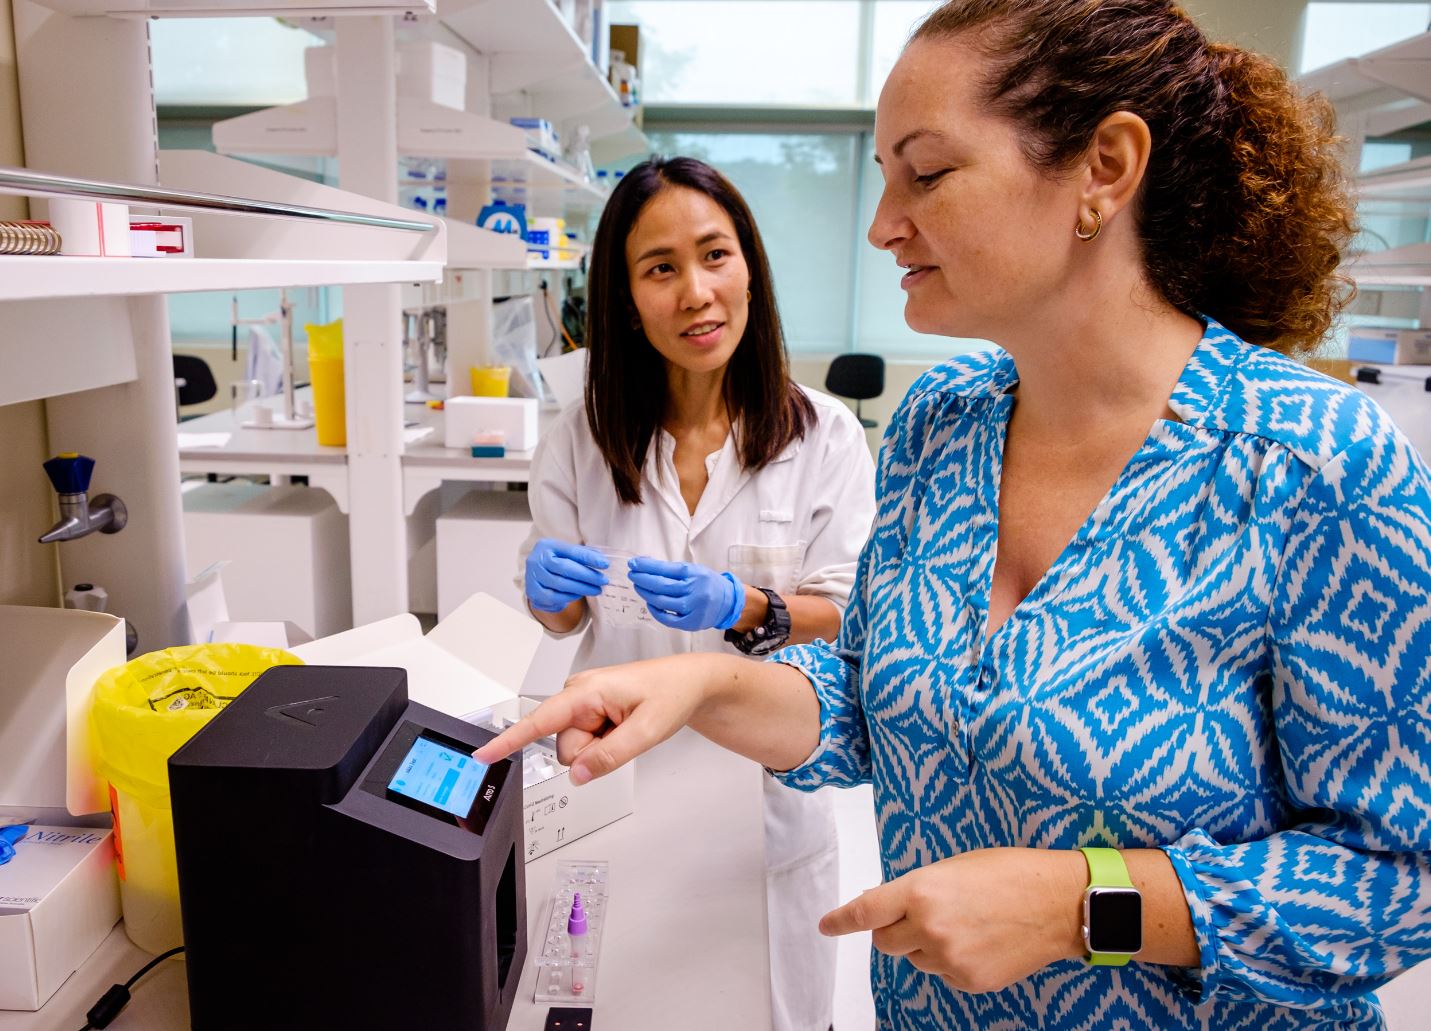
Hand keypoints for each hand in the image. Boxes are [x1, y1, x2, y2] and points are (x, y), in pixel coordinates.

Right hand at [473, 656, 714, 783]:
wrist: (690, 683)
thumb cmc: (672, 692)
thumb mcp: (647, 730)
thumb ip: (609, 755)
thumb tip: (576, 775)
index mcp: (586, 690)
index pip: (540, 720)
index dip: (509, 740)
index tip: (483, 754)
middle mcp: (577, 694)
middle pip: (565, 748)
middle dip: (592, 753)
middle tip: (626, 733)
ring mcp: (582, 704)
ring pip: (576, 750)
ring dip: (602, 748)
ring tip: (627, 727)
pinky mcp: (589, 713)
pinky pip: (587, 745)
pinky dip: (606, 744)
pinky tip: (624, 728)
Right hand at [525, 538, 607, 612]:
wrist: (536, 577)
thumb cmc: (555, 562)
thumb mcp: (566, 554)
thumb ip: (582, 555)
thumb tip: (602, 560)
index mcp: (547, 545)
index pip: (571, 551)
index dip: (589, 558)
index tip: (605, 564)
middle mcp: (537, 559)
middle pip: (565, 568)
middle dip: (587, 575)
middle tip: (603, 580)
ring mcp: (533, 577)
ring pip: (561, 584)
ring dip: (582, 588)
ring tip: (596, 589)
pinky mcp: (534, 593)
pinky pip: (555, 597)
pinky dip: (570, 596)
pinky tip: (580, 594)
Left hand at [627, 557, 744, 631]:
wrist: (728, 602)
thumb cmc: (706, 583)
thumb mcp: (693, 570)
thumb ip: (672, 570)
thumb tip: (645, 565)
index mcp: (694, 574)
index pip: (665, 569)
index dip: (647, 566)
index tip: (633, 563)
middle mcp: (694, 590)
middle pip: (661, 585)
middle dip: (643, 579)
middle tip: (632, 575)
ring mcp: (693, 608)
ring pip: (662, 602)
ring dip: (646, 594)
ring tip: (638, 587)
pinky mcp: (691, 622)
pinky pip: (668, 618)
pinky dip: (655, 611)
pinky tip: (650, 603)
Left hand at [819, 848, 1087, 993]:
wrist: (1059, 903)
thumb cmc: (1011, 873)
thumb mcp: (954, 866)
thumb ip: (915, 888)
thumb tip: (884, 904)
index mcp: (922, 890)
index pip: (866, 912)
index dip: (842, 920)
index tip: (827, 926)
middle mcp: (929, 927)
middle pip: (885, 942)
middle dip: (894, 930)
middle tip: (922, 914)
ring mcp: (949, 958)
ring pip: (914, 959)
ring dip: (925, 945)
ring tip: (964, 923)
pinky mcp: (968, 980)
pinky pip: (942, 974)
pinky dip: (950, 961)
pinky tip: (978, 941)